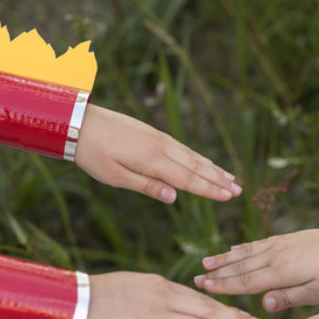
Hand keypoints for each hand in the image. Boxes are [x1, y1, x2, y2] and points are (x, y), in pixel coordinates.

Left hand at [76, 105, 241, 202]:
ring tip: (230, 177)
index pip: (188, 179)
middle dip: (219, 180)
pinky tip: (204, 161)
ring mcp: (158, 138)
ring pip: (191, 156)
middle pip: (196, 167)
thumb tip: (175, 198)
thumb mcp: (116, 177)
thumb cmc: (93, 154)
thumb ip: (147, 187)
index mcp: (152, 161)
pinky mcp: (153, 133)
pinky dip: (197, 157)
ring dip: (212, 168)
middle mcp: (161, 147)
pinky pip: (182, 148)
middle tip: (239, 190)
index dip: (210, 190)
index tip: (230, 197)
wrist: (79, 121)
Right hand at [79, 272, 265, 318]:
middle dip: (236, 318)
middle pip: (207, 311)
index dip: (226, 307)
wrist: (75, 305)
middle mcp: (163, 300)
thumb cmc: (104, 294)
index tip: (246, 312)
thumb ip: (163, 294)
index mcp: (162, 285)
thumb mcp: (138, 284)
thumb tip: (185, 304)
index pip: (201, 298)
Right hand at [194, 228, 318, 311]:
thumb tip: (262, 305)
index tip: (204, 287)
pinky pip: (257, 244)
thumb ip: (287, 298)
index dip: (223, 285)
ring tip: (205, 263)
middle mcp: (275, 256)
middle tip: (196, 278)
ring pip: (245, 253)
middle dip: (216, 273)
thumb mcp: (316, 294)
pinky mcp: (284, 239)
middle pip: (239, 266)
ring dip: (224, 259)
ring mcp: (278, 245)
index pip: (245, 281)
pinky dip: (241, 248)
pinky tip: (232, 251)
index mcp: (281, 272)